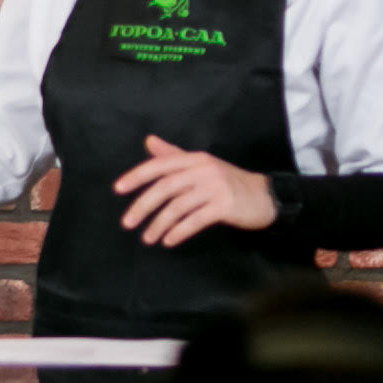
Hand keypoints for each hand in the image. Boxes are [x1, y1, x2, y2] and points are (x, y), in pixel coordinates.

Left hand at [113, 135, 276, 247]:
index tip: (118, 189)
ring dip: (158, 224)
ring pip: (178, 206)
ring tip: (147, 238)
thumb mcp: (201, 165)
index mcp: (194, 159)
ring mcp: (215, 187)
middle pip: (165, 187)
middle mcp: (203, 169)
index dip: (137, 176)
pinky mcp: (224, 205)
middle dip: (143, 206)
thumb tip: (148, 141)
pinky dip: (179, 231)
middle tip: (127, 223)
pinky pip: (195, 220)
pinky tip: (168, 240)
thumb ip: (174, 155)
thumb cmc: (229, 182)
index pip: (159, 165)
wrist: (264, 196)